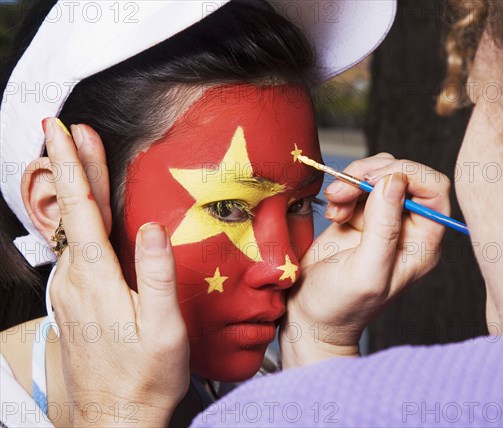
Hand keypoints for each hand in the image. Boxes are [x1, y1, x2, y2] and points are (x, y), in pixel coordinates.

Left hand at [43, 119, 188, 425]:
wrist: (114, 418)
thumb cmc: (144, 377)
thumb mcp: (162, 329)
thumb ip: (156, 275)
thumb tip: (153, 227)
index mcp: (96, 280)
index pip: (82, 210)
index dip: (74, 167)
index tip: (64, 133)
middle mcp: (74, 281)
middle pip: (74, 212)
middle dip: (72, 166)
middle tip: (69, 130)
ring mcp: (70, 291)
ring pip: (73, 229)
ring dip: (77, 191)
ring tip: (82, 160)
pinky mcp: (75, 301)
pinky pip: (77, 249)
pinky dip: (81, 221)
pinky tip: (90, 215)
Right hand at [280, 154, 450, 367]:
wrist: (310, 315)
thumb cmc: (340, 306)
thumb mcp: (365, 272)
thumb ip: (383, 228)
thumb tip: (394, 181)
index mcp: (422, 243)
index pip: (434, 190)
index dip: (408, 175)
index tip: (374, 180)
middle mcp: (408, 228)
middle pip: (405, 175)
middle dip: (372, 174)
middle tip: (343, 190)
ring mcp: (384, 219)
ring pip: (380, 174)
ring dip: (353, 180)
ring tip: (335, 203)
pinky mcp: (361, 215)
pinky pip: (359, 183)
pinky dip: (343, 189)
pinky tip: (333, 212)